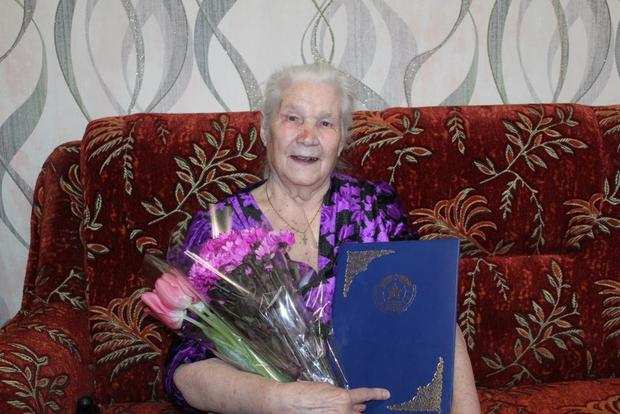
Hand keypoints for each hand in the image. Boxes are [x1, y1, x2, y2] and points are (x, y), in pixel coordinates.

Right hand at [268, 380, 389, 412]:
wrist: (287, 403)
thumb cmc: (304, 392)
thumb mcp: (325, 388)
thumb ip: (339, 395)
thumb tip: (348, 400)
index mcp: (342, 397)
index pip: (365, 395)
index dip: (377, 394)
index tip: (386, 394)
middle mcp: (343, 412)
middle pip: (358, 410)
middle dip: (357, 408)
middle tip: (357, 406)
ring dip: (347, 413)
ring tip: (335, 408)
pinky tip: (329, 410)